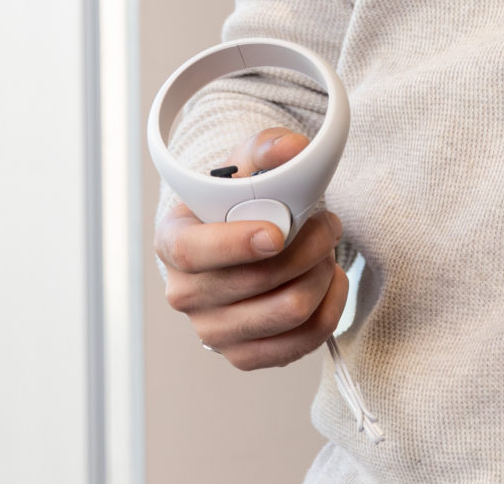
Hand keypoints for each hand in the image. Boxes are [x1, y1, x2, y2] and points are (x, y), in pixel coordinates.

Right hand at [156, 128, 349, 368]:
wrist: (244, 238)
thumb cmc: (241, 202)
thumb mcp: (249, 164)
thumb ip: (269, 148)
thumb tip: (290, 148)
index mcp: (173, 242)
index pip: (192, 253)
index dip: (235, 245)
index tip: (278, 233)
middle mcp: (185, 293)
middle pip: (254, 283)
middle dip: (307, 249)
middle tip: (327, 224)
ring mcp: (213, 331)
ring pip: (285, 313)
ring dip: (321, 275)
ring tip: (326, 252)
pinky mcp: (245, 356)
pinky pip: (301, 344)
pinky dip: (329, 309)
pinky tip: (329, 281)